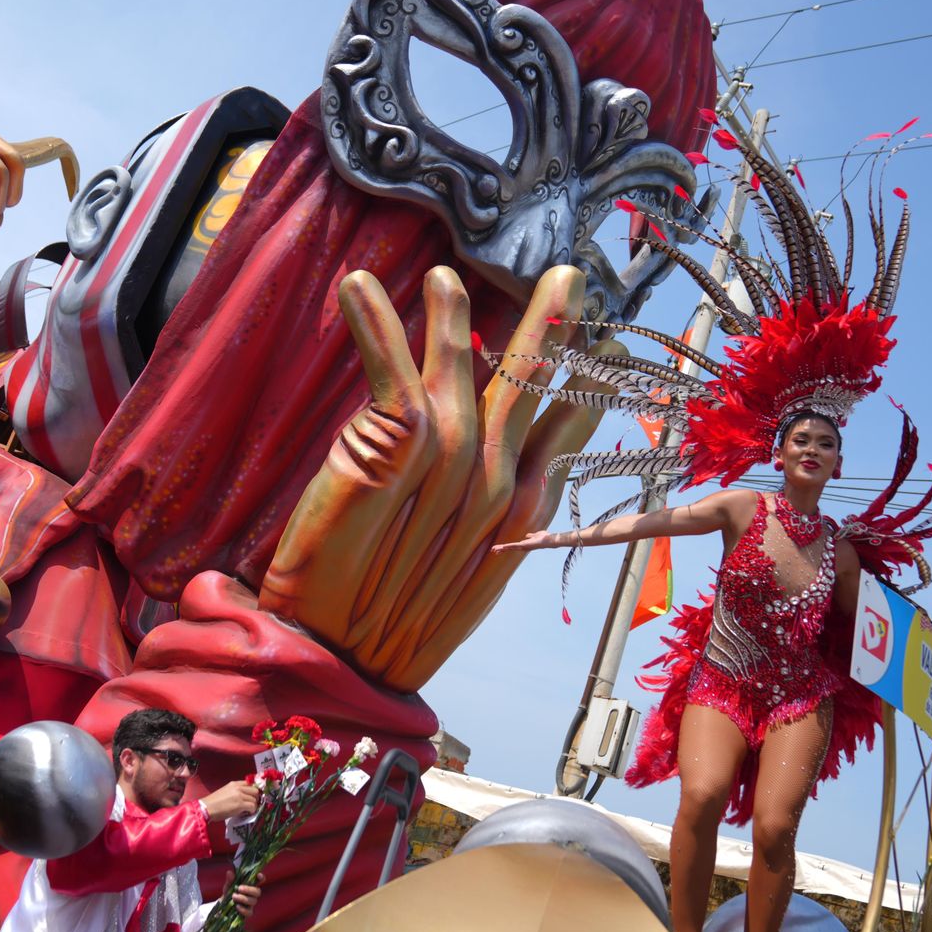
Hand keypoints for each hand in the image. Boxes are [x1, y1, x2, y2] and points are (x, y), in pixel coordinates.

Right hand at [199, 779, 261, 821]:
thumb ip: (236, 792)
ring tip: (248, 810)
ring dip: (253, 805)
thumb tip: (245, 797)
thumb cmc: (214, 803)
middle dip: (255, 798)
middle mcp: (238, 787)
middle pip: (255, 791)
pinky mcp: (240, 804)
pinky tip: (247, 813)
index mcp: (234, 784)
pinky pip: (252, 806)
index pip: (250, 783)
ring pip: (255, 799)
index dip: (253, 791)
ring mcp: (240, 795)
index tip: (253, 796)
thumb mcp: (226, 792)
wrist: (207, 808)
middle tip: (251, 804)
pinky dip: (252, 811)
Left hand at [229, 873, 262, 919]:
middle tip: (239, 888)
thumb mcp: (228, 885)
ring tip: (234, 896)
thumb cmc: (229, 893)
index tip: (258, 875)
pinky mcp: (247, 913)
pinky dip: (243, 909)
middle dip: (249, 890)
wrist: (223, 906)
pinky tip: (237, 906)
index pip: (260, 881)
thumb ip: (230, 880)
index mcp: (250, 885)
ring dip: (243, 898)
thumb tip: (229, 872)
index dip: (261, 878)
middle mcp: (253, 895)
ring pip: (253, 901)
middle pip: (258, 892)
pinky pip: (249, 912)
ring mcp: (251, 904)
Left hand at [259, 263, 619, 691]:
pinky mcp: (389, 455)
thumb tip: (521, 480)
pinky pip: (393, 374)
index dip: (578, 391)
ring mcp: (447, 469)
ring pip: (461, 373)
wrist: (334, 657)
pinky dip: (376, 326)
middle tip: (567, 276)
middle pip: (527, 394)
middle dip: (549, 332)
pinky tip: (358, 286)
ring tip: (443, 274)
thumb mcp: (464, 578)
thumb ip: (493, 522)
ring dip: (452, 318)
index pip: (560, 439)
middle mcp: (493, 489)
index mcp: (514, 518)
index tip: (596, 344)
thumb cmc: (388, 621)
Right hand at [492, 529, 562, 553]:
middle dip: (501, 549)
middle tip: (493, 551)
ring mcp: (522, 547)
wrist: (549, 540)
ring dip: (501, 548)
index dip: (506, 547)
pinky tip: (501, 547)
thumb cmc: (544, 538)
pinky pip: (513, 546)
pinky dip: (507, 547)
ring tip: (493, 550)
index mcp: (525, 545)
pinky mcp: (523, 546)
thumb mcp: (536, 535)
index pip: (513, 546)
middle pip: (510, 548)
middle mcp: (522, 547)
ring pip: (509, 548)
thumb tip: (528, 535)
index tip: (500, 548)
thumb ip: (531, 536)